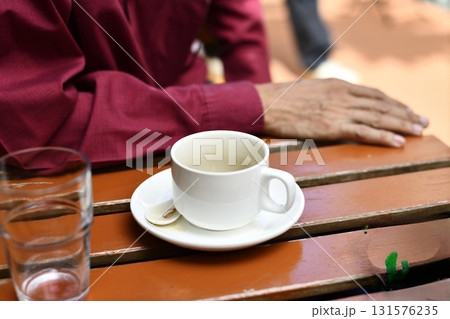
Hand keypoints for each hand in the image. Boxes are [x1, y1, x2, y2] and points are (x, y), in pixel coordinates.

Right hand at [255, 79, 428, 146]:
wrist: (264, 104)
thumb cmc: (281, 101)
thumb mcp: (309, 92)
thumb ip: (326, 97)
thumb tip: (332, 107)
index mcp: (337, 85)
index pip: (373, 94)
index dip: (392, 102)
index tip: (405, 109)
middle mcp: (342, 95)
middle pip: (381, 104)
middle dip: (404, 113)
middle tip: (422, 121)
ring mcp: (338, 110)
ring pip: (378, 117)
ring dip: (401, 124)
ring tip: (418, 130)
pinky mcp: (332, 126)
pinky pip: (364, 132)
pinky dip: (383, 137)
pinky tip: (397, 142)